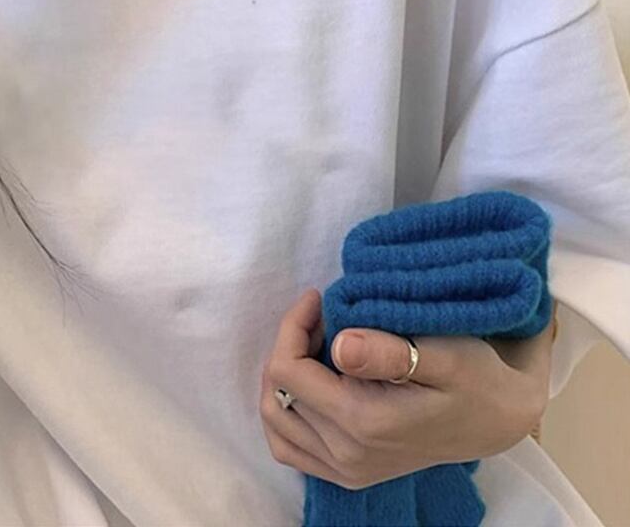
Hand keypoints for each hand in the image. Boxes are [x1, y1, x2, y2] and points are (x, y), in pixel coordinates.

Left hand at [259, 288, 553, 489]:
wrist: (498, 419)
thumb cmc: (475, 377)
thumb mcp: (445, 353)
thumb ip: (390, 351)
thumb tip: (340, 344)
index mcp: (364, 423)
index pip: (286, 371)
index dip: (292, 326)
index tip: (319, 298)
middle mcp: (348, 455)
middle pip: (275, 393)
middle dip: (289, 345)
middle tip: (321, 316)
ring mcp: (346, 470)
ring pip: (275, 420)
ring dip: (284, 376)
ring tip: (316, 345)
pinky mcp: (347, 474)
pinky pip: (289, 446)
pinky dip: (287, 410)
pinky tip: (313, 381)